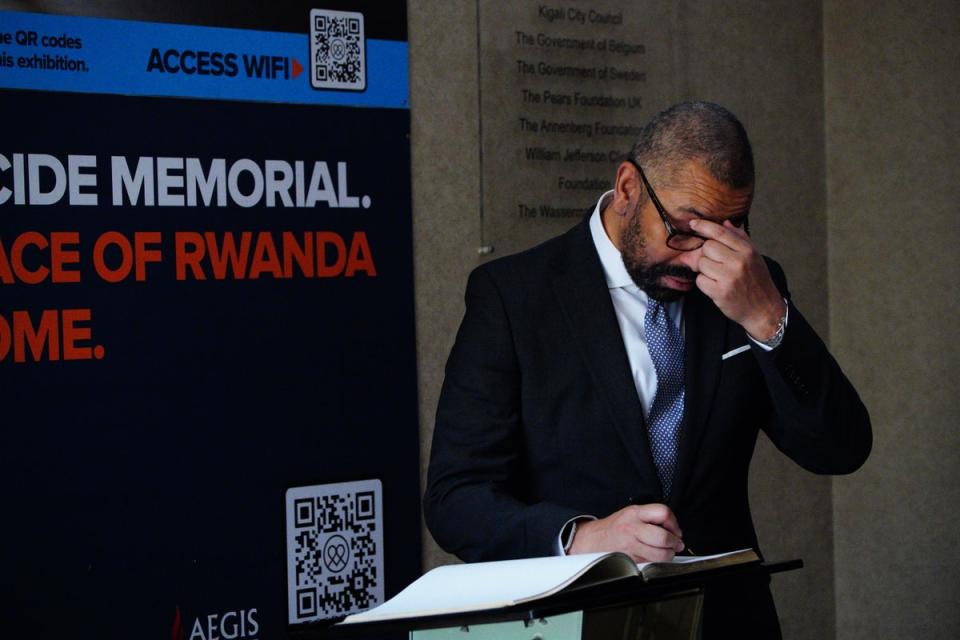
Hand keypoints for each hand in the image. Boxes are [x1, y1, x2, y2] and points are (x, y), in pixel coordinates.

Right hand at [568, 504, 683, 561]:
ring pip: (660, 555)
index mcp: (634, 513)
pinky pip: (652, 563)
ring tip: (667, 552)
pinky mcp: (630, 561)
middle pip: (663, 537)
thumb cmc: (614, 527)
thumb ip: (651, 516)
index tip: (676, 530)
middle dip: (675, 543)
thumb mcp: (631, 513)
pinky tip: (655, 557)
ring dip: (669, 555)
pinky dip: (658, 562)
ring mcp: (631, 546)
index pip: (663, 512)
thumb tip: (674, 530)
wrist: (592, 540)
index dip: (674, 523)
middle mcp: (632, 529)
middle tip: (676, 544)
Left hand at [689, 218, 785, 341]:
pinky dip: (704, 283)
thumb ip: (740, 238)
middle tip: (715, 264)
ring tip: (718, 276)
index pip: (720, 232)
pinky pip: (700, 280)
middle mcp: (738, 261)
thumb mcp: (754, 256)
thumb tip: (725, 223)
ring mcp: (729, 277)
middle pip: (707, 247)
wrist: (764, 309)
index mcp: (747, 250)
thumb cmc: (757, 281)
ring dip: (705, 270)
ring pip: (701, 263)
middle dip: (707, 254)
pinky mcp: (720, 292)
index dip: (703, 226)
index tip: (693, 224)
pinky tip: (716, 286)